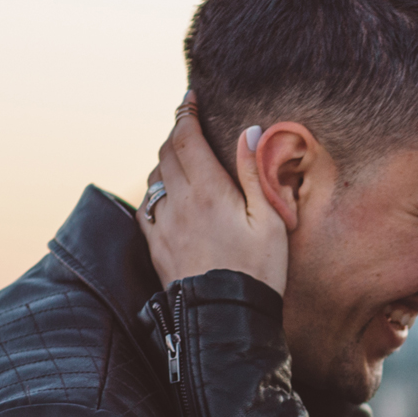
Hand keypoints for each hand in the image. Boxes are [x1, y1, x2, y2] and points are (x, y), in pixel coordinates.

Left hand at [138, 95, 287, 293]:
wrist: (226, 318)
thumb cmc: (259, 271)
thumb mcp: (270, 220)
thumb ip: (254, 173)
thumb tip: (249, 132)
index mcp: (208, 191)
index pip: (186, 138)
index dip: (185, 113)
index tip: (190, 98)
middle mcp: (179, 202)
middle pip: (165, 153)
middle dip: (176, 133)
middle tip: (189, 125)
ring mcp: (162, 225)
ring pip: (154, 178)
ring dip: (165, 162)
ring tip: (182, 160)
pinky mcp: (156, 246)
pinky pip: (147, 208)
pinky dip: (156, 192)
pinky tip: (168, 198)